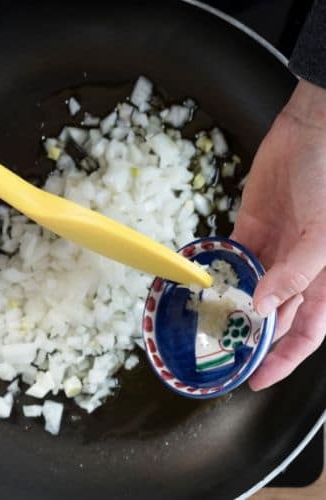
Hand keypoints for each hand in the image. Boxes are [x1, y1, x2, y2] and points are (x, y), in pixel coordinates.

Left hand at [232, 79, 325, 389]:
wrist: (311, 132)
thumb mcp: (324, 232)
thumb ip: (297, 273)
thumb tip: (264, 307)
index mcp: (324, 277)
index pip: (305, 332)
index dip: (283, 358)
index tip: (256, 379)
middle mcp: (297, 270)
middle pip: (272, 316)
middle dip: (250, 337)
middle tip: (220, 354)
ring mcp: (273, 249)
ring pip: (248, 289)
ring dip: (229, 307)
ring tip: (205, 325)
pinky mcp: (251, 228)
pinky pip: (233, 257)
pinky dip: (220, 273)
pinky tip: (204, 286)